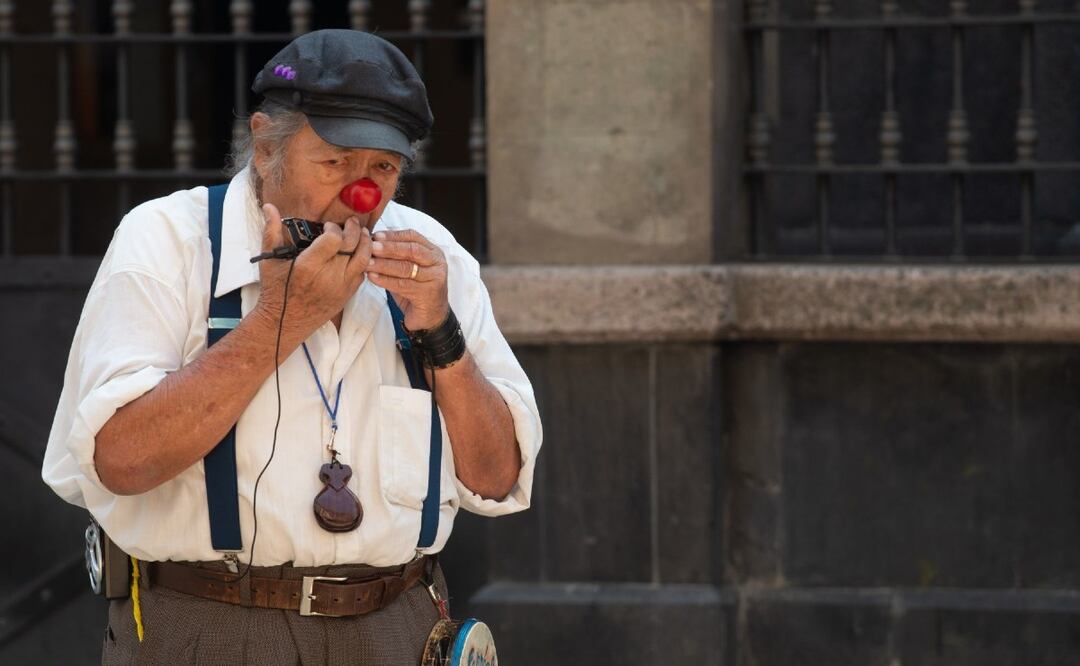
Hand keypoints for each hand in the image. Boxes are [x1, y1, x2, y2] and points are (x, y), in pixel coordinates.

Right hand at [252, 203, 372, 342]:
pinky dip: (364, 260)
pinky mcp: (347, 295)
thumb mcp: (269, 261)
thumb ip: (271, 231)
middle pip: (353, 245)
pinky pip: (363, 273)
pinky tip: (359, 251)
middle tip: (350, 222)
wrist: (284, 322)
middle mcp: (328, 277)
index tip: (327, 226)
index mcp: (308, 266)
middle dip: (354, 229)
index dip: (334, 228)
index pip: (334, 239)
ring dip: (365, 242)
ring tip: (361, 232)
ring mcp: (341, 287)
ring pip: (364, 259)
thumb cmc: (275, 290)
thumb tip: (269, 206)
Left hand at [366, 229, 448, 330]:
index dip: (393, 235)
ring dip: (384, 264)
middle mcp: (437, 263)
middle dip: (389, 248)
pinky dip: (385, 280)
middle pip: (411, 250)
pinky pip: (402, 285)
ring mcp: (435, 278)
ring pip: (406, 267)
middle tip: (371, 246)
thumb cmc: (415, 290)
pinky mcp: (428, 293)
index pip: (413, 237)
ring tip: (367, 263)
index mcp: (433, 252)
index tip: (376, 235)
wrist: (430, 317)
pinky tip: (372, 277)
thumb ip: (396, 256)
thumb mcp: (408, 269)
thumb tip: (371, 242)